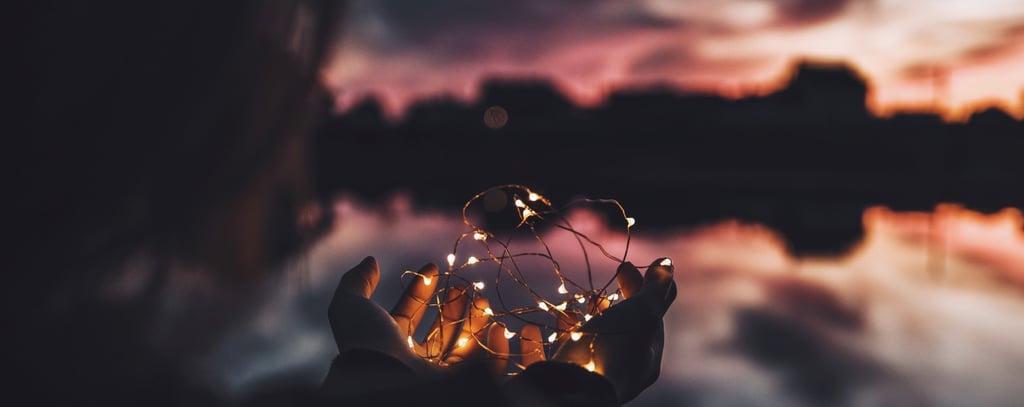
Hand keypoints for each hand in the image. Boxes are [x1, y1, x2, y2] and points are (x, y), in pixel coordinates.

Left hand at [322, 256, 504, 395]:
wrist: (383, 377)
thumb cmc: (367, 342)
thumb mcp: (350, 306)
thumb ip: (356, 282)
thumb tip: (370, 261)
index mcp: (388, 343)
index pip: (407, 314)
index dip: (419, 290)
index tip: (432, 267)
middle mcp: (411, 360)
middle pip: (437, 330)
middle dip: (451, 305)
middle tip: (463, 286)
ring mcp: (436, 374)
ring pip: (462, 347)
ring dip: (475, 322)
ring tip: (482, 301)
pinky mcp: (458, 384)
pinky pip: (485, 368)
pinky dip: (495, 348)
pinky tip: (497, 326)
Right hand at [509, 258, 676, 404]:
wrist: (573, 388)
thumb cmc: (612, 349)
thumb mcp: (643, 313)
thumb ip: (656, 290)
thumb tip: (667, 263)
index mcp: (644, 359)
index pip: (648, 318)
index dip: (639, 289)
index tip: (624, 266)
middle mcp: (618, 373)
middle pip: (614, 335)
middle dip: (605, 310)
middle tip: (595, 295)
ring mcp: (587, 378)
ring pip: (578, 350)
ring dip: (571, 327)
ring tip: (565, 312)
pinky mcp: (554, 382)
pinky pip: (544, 362)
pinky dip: (536, 345)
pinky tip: (528, 330)